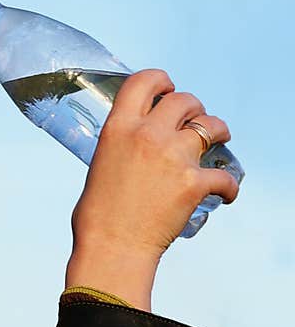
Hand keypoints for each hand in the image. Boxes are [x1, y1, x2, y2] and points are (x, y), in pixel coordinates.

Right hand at [65, 68, 239, 310]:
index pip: (144, 81)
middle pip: (184, 100)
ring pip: (212, 126)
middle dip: (193, 108)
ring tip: (218, 143)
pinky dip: (228, 186)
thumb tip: (136, 144)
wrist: (111, 246)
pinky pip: (225, 176)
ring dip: (218, 132)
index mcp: (118, 127)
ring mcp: (173, 157)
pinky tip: (224, 193)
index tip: (168, 87)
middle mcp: (147, 135)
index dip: (161, 80)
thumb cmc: (98, 212)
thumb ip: (123, 143)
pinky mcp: (193, 183)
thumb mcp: (102, 161)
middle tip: (194, 121)